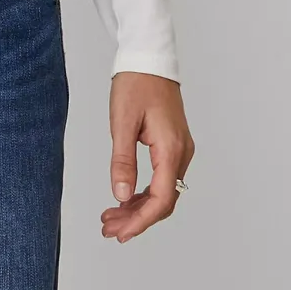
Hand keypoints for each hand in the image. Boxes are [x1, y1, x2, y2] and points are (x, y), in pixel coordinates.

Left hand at [101, 71, 194, 242]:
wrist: (148, 57)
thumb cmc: (135, 83)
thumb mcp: (122, 121)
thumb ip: (122, 160)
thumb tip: (121, 195)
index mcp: (171, 148)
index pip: (161, 198)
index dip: (141, 220)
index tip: (120, 232)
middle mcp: (181, 152)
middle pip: (163, 200)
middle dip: (137, 219)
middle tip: (109, 229)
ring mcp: (179, 149)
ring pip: (163, 191)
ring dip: (138, 207)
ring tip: (111, 218)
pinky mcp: (172, 144)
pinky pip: (162, 178)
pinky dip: (143, 191)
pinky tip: (125, 197)